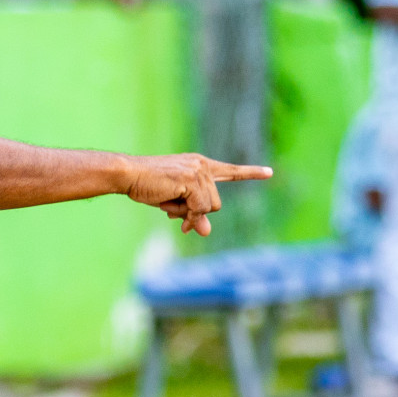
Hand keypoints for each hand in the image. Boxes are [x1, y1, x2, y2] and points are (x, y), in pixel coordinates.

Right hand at [124, 153, 272, 236]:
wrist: (128, 174)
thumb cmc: (147, 186)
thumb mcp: (174, 203)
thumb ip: (193, 214)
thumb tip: (207, 231)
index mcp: (198, 165)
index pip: (229, 171)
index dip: (250, 173)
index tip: (269, 173)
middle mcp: (202, 165)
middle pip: (215, 203)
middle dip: (196, 213)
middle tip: (172, 214)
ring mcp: (198, 171)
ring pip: (209, 207)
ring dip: (188, 213)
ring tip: (166, 203)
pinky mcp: (191, 179)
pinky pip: (199, 208)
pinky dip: (186, 214)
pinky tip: (167, 205)